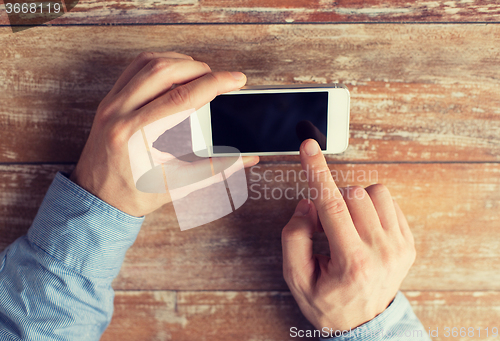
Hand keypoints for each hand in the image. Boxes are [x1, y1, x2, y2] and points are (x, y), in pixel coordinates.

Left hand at [70, 51, 258, 216]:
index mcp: (136, 136)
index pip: (182, 98)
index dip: (214, 84)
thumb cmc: (134, 195)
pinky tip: (175, 71)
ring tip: (201, 73)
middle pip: (164, 71)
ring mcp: (111, 104)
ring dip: (179, 61)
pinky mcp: (109, 100)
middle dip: (200, 69)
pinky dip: (159, 62)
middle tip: (220, 79)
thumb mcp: (177, 185)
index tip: (236, 79)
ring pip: (148, 63)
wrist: (97, 198)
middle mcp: (119, 114)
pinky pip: (134, 68)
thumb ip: (215, 169)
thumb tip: (247, 157)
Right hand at [281, 139, 415, 332]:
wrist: (364, 325)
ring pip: (375, 193)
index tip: (310, 148)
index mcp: (351, 261)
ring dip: (354, 202)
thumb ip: (294, 237)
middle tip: (326, 227)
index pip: (331, 206)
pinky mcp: (408, 243)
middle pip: (353, 194)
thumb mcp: (296, 278)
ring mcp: (399, 247)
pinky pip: (389, 203)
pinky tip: (363, 230)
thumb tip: (307, 204)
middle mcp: (381, 251)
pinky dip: (371, 208)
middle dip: (332, 201)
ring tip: (347, 227)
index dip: (317, 172)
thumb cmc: (328, 302)